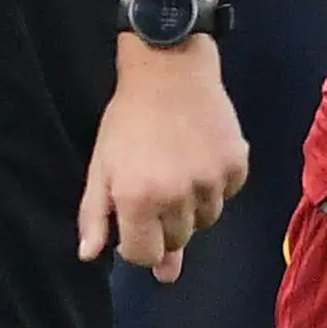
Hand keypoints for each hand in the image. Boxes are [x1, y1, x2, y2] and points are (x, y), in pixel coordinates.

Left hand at [80, 40, 247, 281]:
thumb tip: (89, 256)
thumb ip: (95, 214)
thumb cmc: (128, 119)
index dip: (137, 246)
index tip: (135, 226)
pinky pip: (227, 196)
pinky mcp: (237, 169)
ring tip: (177, 167)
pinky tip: (200, 157)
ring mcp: (211, 185)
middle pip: (176, 240)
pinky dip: (215, 185)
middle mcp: (176, 198)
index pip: (144, 256)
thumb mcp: (101, 163)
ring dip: (191, 206)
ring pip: (206, 221)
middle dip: (163, 224)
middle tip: (155, 185)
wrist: (169, 71)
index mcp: (137, 199)